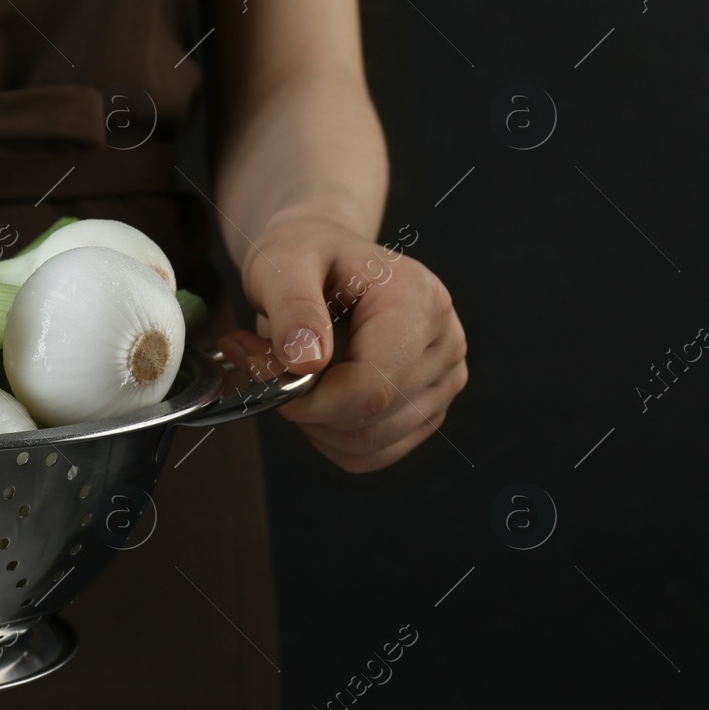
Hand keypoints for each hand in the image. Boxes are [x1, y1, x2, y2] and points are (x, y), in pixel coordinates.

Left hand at [215, 215, 467, 472]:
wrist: (326, 259)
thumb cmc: (306, 255)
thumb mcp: (284, 261)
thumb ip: (292, 306)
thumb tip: (306, 361)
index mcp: (419, 301)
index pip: (372, 386)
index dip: (311, 399)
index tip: (265, 372)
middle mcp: (445, 343)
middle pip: (368, 418)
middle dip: (304, 403)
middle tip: (263, 359)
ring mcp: (444, 381)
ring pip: (366, 443)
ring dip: (312, 420)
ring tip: (289, 369)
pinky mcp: (427, 410)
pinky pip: (369, 454)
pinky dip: (328, 435)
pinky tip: (314, 392)